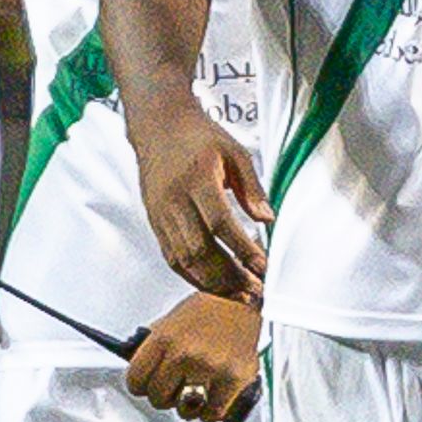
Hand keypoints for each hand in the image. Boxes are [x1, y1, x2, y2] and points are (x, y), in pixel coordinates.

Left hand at [127, 291, 263, 421]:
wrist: (241, 299)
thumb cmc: (207, 310)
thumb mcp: (169, 321)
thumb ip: (153, 347)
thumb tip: (141, 371)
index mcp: (163, 339)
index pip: (135, 381)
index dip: (142, 385)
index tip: (148, 385)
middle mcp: (184, 354)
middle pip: (157, 398)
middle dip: (165, 395)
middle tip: (175, 389)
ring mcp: (209, 368)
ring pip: (184, 409)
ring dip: (188, 407)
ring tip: (194, 395)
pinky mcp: (233, 379)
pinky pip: (212, 412)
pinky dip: (210, 412)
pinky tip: (211, 401)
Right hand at [134, 103, 271, 299]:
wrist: (158, 125)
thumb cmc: (197, 135)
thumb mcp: (234, 151)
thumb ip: (251, 187)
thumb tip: (267, 219)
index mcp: (196, 179)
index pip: (219, 223)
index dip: (242, 249)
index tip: (263, 266)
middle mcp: (173, 200)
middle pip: (200, 249)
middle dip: (230, 276)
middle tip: (256, 291)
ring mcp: (160, 214)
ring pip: (184, 260)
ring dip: (213, 283)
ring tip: (240, 296)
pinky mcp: (155, 223)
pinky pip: (172, 258)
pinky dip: (194, 277)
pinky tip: (215, 287)